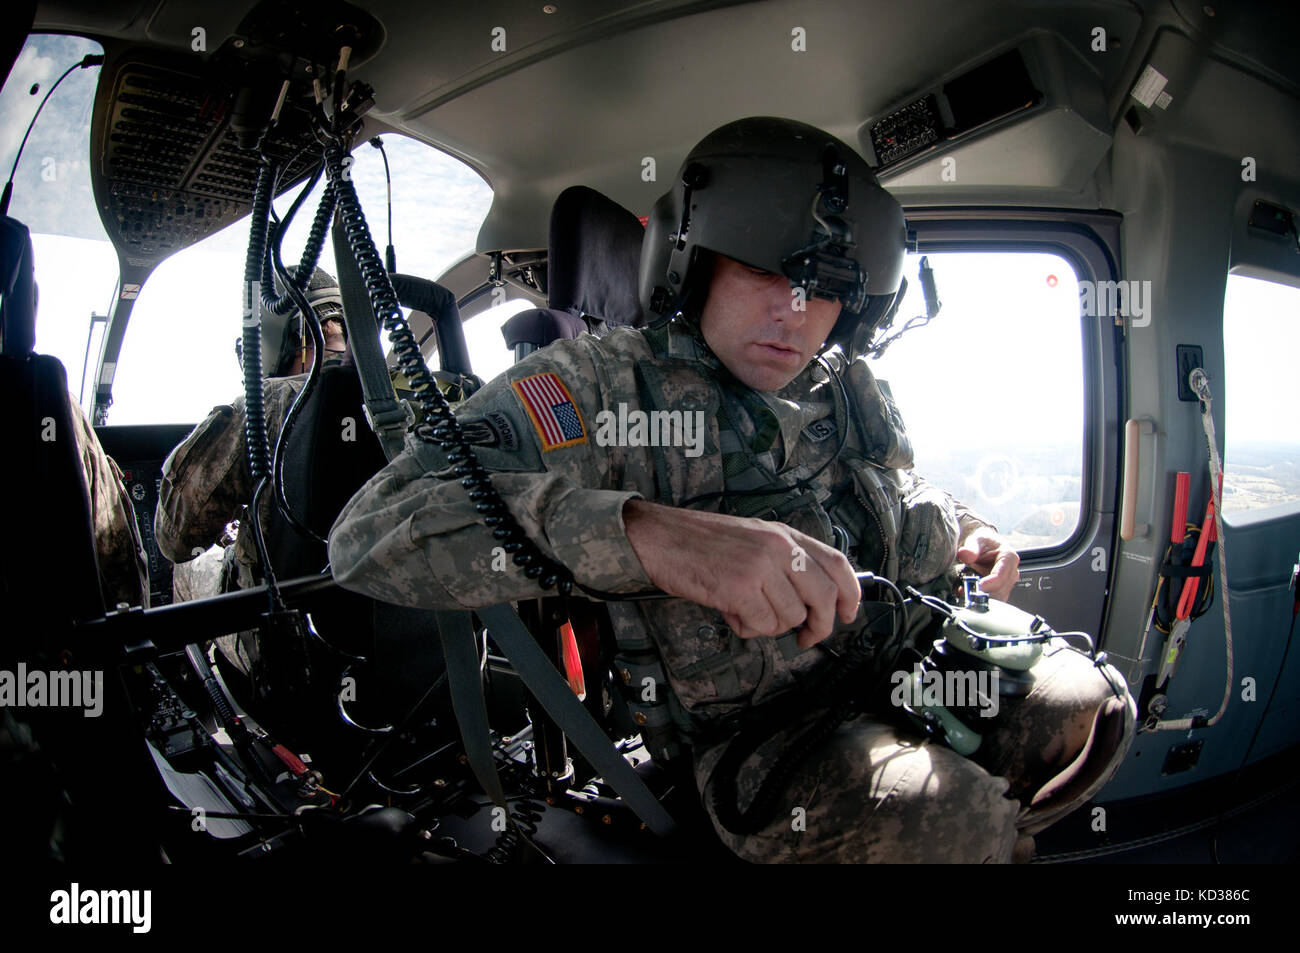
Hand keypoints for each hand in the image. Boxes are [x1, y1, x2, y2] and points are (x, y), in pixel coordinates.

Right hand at [623, 500, 859, 648]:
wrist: (660, 537)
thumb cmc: (702, 542)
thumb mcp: (754, 538)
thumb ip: (784, 563)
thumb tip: (811, 603)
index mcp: (785, 535)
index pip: (837, 564)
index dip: (851, 594)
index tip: (848, 615)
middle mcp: (779, 548)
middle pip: (823, 597)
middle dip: (819, 626)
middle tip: (806, 637)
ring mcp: (760, 568)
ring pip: (791, 617)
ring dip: (771, 625)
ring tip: (746, 611)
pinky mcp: (739, 589)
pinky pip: (762, 626)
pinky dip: (748, 628)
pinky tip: (732, 614)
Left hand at [956, 527, 1019, 601]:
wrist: (986, 545)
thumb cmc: (983, 542)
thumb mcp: (976, 540)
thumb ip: (970, 548)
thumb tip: (964, 553)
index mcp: (1009, 558)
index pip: (1001, 576)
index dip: (989, 584)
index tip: (977, 586)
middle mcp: (1012, 572)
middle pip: (1000, 590)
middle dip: (983, 592)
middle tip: (966, 589)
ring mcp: (1008, 583)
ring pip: (997, 598)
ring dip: (981, 597)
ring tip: (965, 590)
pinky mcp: (1002, 590)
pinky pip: (993, 600)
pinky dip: (981, 599)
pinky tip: (969, 593)